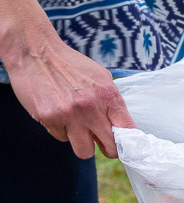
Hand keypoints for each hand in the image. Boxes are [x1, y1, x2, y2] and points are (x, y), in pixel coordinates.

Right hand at [0, 0, 134, 158]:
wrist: (36, 51)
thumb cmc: (69, 64)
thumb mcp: (100, 77)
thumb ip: (111, 102)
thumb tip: (122, 127)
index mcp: (108, 95)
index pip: (127, 130)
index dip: (127, 143)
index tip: (125, 147)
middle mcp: (91, 107)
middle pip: (109, 148)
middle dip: (106, 148)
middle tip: (100, 141)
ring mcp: (69, 115)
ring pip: (84, 151)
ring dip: (81, 142)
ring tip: (75, 126)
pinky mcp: (49, 119)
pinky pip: (62, 138)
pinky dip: (61, 130)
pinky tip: (57, 113)